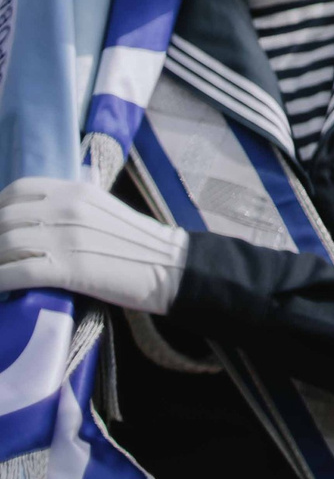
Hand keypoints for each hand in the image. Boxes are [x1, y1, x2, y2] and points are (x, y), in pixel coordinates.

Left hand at [0, 177, 189, 312]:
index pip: (19, 189)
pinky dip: (0, 281)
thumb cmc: (141, 244)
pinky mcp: (68, 268)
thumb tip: (36, 222)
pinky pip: (15, 273)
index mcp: (77, 191)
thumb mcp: (104, 211)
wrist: (171, 267)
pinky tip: (0, 289)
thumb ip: (72, 209)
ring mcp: (67, 238)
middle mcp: (67, 209)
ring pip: (5, 245)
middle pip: (5, 218)